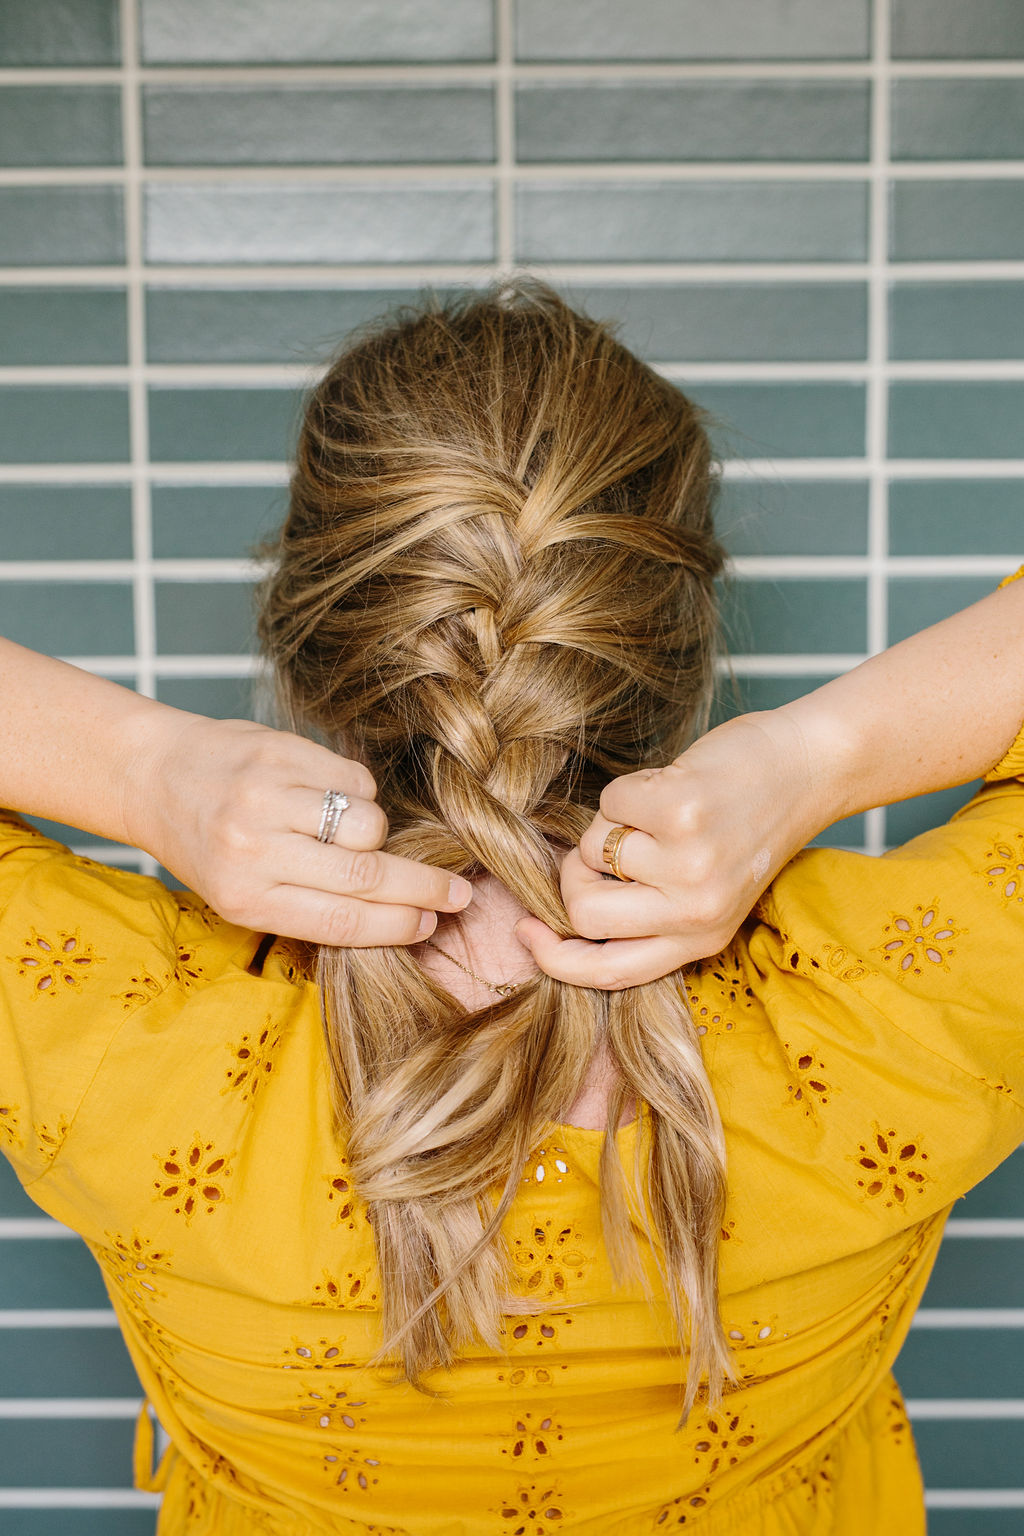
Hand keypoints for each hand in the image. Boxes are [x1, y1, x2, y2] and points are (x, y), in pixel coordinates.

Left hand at [128, 712, 471, 944]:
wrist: (157, 776)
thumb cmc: (209, 844)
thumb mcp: (239, 894)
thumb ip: (305, 904)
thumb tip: (395, 918)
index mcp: (243, 899)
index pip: (340, 920)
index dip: (397, 926)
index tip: (431, 926)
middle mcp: (253, 849)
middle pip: (364, 876)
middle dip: (422, 888)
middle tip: (457, 894)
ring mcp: (267, 796)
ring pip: (366, 823)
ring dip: (377, 832)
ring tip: (356, 834)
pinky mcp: (279, 752)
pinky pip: (353, 780)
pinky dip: (358, 793)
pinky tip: (330, 795)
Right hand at [515, 711, 837, 988]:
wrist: (806, 767)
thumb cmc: (747, 823)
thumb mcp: (710, 890)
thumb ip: (651, 911)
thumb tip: (564, 908)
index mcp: (699, 940)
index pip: (606, 973)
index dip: (554, 959)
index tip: (529, 931)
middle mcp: (696, 913)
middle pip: (583, 913)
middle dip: (574, 875)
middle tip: (604, 847)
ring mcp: (690, 865)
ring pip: (592, 852)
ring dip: (611, 824)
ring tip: (658, 813)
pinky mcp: (683, 814)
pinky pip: (609, 804)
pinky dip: (628, 789)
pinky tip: (670, 787)